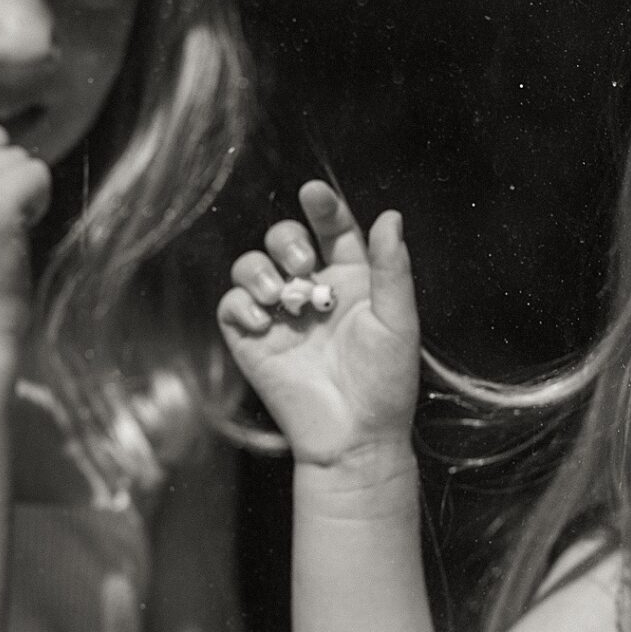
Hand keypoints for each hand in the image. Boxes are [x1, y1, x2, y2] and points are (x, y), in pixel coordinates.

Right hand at [217, 182, 421, 465]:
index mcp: (351, 279)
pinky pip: (232, 306)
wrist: (354, 438)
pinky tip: (263, 321)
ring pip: (252, 266)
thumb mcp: (398, 322)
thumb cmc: (385, 384)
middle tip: (304, 267)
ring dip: (259, 270)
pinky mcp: (252, 342)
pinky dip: (241, 304)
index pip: (333, 229)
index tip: (314, 193)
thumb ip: (392, 269)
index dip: (323, 207)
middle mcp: (312, 290)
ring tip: (280, 296)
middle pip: (285, 240)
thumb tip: (390, 216)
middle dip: (287, 241)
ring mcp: (279, 316)